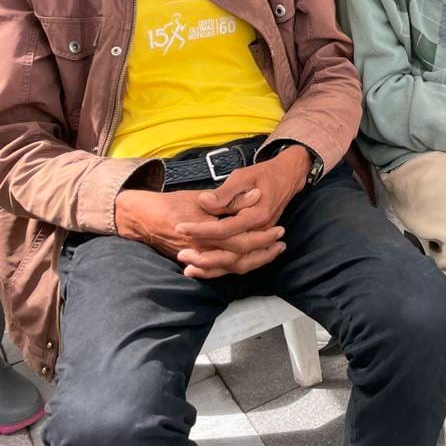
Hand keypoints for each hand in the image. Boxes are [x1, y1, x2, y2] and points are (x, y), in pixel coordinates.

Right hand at [115, 186, 284, 278]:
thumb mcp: (202, 196)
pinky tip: (249, 262)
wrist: (143, 217)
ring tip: (272, 252)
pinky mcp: (196, 261)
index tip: (279, 232)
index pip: (240, 242)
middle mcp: (202, 251)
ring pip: (230, 268)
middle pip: (239, 260)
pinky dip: (236, 268)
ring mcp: (198, 258)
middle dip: (263, 254)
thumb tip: (256, 194)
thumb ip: (230, 198)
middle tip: (281, 244)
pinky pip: (219, 270)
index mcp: (206, 233)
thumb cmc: (173, 203)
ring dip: (254, 262)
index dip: (262, 238)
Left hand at [173, 146, 311, 277]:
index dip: (201, 230)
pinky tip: (206, 269)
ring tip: (189, 269)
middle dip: (205, 256)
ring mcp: (261, 238)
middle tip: (181, 254)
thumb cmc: (264, 174)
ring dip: (214, 268)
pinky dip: (224, 268)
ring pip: (239, 263)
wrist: (288, 177)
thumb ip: (224, 193)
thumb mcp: (243, 176)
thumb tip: (204, 202)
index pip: (224, 229)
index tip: (180, 227)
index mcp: (257, 215)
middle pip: (232, 252)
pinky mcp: (259, 241)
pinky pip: (242, 261)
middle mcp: (261, 231)